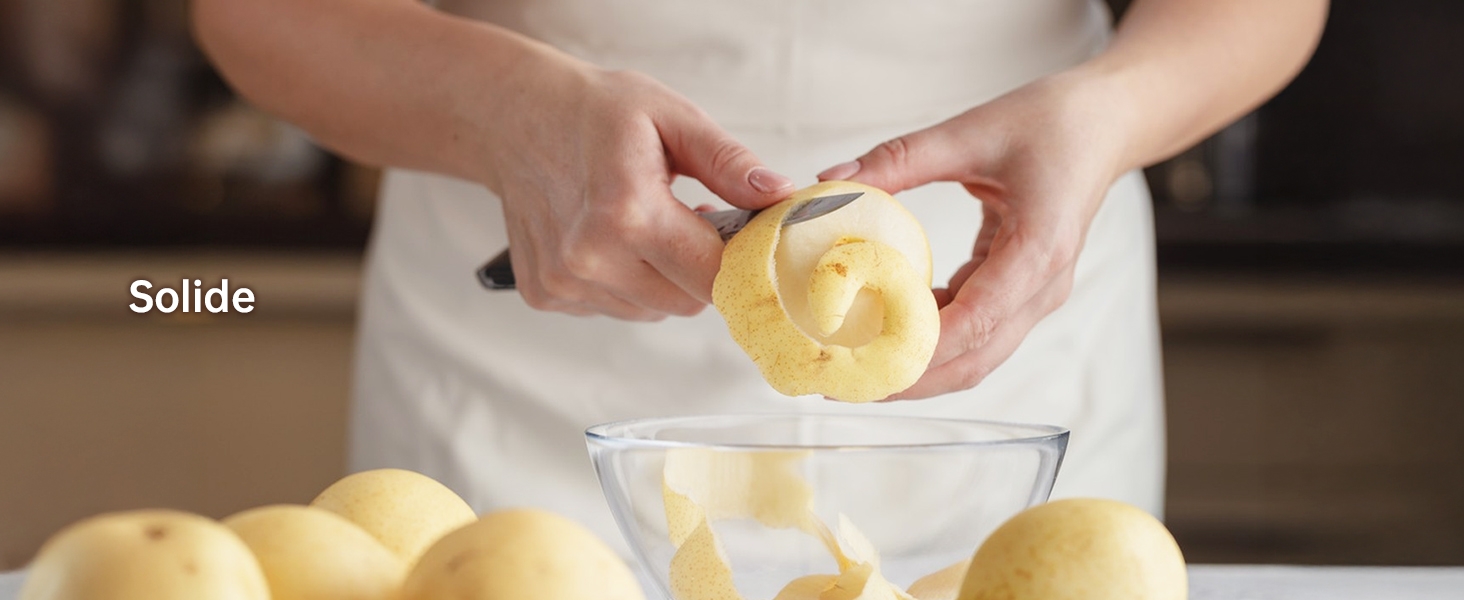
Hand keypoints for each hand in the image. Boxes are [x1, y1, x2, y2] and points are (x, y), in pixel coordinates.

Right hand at [480, 53, 793, 319]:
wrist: (515, 117)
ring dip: (664, 278)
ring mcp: (564, 282)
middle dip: (702, 268)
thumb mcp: (671, 117)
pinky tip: (613, 239)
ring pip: (653, 310)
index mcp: (626, 212)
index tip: (742, 231)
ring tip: (648, 225)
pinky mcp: (546, 295)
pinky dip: (627, 282)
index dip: (741, 257)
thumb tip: (776, 196)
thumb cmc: (595, 112)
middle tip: (692, 220)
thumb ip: (728, 161)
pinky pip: (616, 308)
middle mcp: (589, 257)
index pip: (715, 273)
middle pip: (688, 302)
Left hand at [818, 73, 1133, 398]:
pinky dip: (934, 339)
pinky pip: (977, 328)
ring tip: (858, 366)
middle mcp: (1043, 284)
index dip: (923, 349)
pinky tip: (888, 329)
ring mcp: (1036, 293)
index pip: (977, 320)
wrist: (1106, 124)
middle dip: (912, 377)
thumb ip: (902, 158)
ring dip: (921, 367)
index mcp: (1039, 247)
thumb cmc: (1055, 124)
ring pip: (977, 353)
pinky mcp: (1023, 291)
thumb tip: (834, 180)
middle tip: (847, 381)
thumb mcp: (971, 132)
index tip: (869, 359)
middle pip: (976, 357)